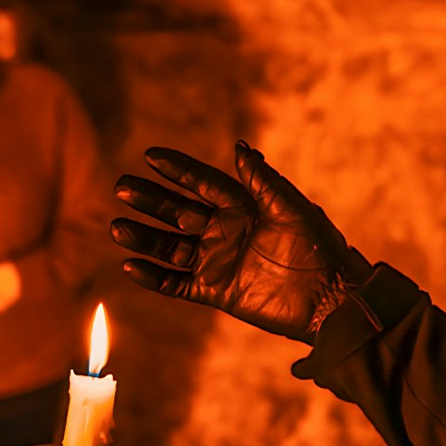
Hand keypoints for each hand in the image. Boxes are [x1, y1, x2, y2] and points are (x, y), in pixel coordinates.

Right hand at [111, 142, 372, 343]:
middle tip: (120, 187)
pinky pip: (176, 284)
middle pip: (178, 212)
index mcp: (243, 206)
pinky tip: (130, 266)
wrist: (330, 299)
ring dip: (143, 238)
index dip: (178, 170)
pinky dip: (153, 277)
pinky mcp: (216, 291)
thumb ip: (263, 182)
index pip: (202, 183)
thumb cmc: (319, 249)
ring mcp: (217, 261)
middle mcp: (225, 231)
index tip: (150, 156)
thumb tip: (240, 146)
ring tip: (115, 227)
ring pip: (170, 247)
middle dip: (150, 200)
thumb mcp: (293, 209)